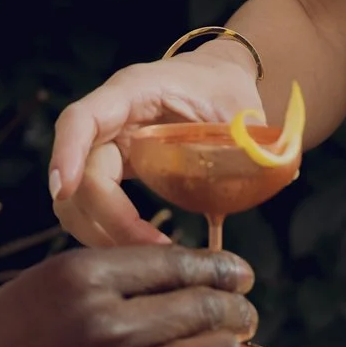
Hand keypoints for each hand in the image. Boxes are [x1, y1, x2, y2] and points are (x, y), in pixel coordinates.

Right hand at [0, 245, 255, 346]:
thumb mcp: (41, 291)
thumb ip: (111, 281)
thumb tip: (196, 279)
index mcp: (80, 277)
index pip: (180, 265)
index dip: (222, 271)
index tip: (240, 276)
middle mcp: (106, 325)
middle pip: (209, 310)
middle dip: (237, 312)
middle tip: (244, 316)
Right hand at [48, 46, 263, 246]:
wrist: (218, 84)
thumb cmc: (228, 90)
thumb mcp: (243, 107)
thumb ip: (251, 139)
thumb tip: (280, 172)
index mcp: (133, 92)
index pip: (81, 120)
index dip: (68, 154)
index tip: (65, 190)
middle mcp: (110, 121)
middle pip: (81, 175)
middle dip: (106, 219)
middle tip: (152, 253)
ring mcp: (106, 148)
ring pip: (78, 200)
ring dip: (102, 235)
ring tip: (149, 261)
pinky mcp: (112, 173)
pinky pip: (94, 210)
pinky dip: (110, 235)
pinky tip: (145, 254)